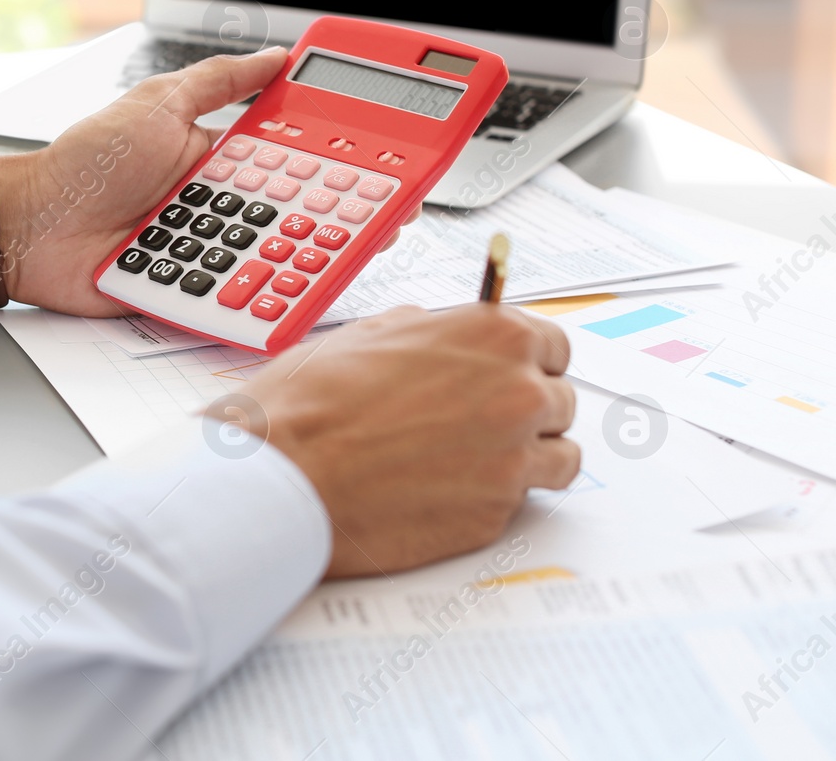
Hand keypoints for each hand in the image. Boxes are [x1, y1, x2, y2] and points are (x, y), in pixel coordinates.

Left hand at [0, 48, 412, 315]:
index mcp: (217, 161)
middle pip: (292, 219)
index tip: (380, 172)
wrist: (31, 225)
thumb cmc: (84, 162)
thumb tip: (274, 55)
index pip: (292, 164)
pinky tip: (291, 301)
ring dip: (305, 263)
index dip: (334, 169)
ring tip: (344, 260)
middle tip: (381, 225)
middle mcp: (216, 208)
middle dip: (336, 224)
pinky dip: (260, 305)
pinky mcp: (184, 295)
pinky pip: (230, 303)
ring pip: (269, 262)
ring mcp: (203, 253)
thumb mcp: (157, 103)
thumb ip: (218, 80)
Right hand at [236, 304, 577, 577]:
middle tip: (481, 421)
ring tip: (477, 460)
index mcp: (493, 336)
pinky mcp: (496, 516)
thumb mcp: (368, 335)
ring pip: (560, 458)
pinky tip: (444, 489)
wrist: (286, 477)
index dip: (527, 360)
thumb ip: (427, 332)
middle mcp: (518, 394)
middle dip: (527, 410)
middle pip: (562, 402)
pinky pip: (518, 503)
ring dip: (529, 457)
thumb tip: (441, 335)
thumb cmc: (311, 403)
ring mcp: (513, 460)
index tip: (511, 372)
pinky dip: (491, 497)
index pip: (554, 345)